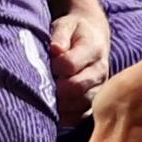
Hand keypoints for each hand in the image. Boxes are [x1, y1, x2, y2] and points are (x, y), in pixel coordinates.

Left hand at [46, 0, 112, 126]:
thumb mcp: (66, 25)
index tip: (45, 63)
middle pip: (75, 88)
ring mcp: (99, 89)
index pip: (70, 64)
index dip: (53, 66)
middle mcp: (100, 71)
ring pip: (78, 104)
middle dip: (54, 87)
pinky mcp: (94, 103)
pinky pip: (79, 116)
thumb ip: (60, 36)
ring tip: (46, 94)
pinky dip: (64, 115)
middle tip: (42, 83)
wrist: (93, 38)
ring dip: (59, 103)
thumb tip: (55, 49)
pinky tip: (52, 109)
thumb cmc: (74, 31)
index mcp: (93, 49)